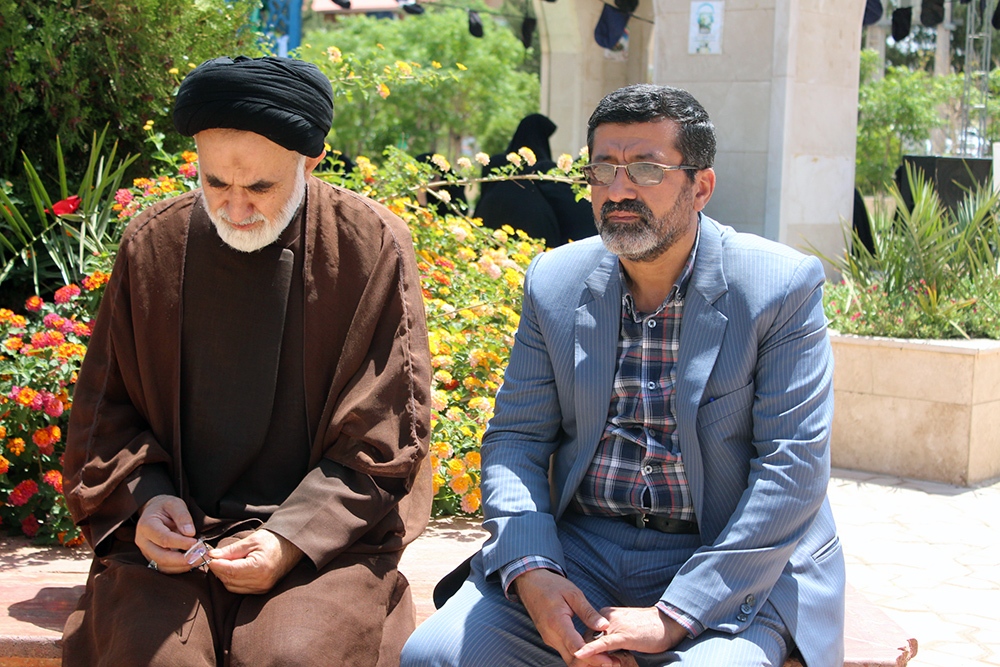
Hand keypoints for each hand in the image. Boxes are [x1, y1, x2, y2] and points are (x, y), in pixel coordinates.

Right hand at [135, 494, 197, 573]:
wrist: (154, 511)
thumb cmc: (165, 506)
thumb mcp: (175, 503)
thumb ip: (182, 516)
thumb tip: (189, 533)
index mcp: (146, 525)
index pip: (164, 539)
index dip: (181, 543)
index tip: (196, 543)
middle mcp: (143, 541)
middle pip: (161, 556)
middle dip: (182, 559)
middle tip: (200, 556)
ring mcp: (146, 551)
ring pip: (162, 565)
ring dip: (182, 566)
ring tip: (199, 559)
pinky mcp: (152, 558)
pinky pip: (164, 568)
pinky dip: (178, 568)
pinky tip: (191, 562)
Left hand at [207, 529, 303, 593]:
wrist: (292, 547)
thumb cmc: (273, 540)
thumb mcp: (251, 540)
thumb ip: (231, 550)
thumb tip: (213, 556)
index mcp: (259, 567)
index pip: (229, 571)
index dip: (216, 564)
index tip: (209, 557)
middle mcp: (261, 582)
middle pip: (229, 580)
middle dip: (219, 570)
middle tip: (214, 558)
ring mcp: (262, 588)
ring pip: (232, 587)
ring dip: (225, 576)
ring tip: (224, 563)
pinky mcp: (262, 591)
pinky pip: (240, 589)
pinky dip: (232, 581)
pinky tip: (233, 570)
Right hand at [513, 569, 608, 664]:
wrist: (530, 584)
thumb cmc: (551, 586)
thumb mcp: (573, 594)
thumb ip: (588, 612)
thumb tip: (605, 626)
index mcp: (557, 622)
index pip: (575, 647)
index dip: (592, 656)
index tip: (608, 659)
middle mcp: (551, 635)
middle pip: (572, 659)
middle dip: (592, 663)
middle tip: (612, 662)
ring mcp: (549, 639)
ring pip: (569, 658)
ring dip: (586, 661)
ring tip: (606, 658)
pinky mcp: (550, 639)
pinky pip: (565, 652)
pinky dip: (579, 655)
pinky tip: (592, 651)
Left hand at [572, 607, 686, 664]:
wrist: (668, 622)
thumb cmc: (648, 627)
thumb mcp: (624, 629)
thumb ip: (611, 636)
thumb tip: (603, 652)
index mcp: (606, 614)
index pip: (587, 632)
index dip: (586, 647)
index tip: (583, 659)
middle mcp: (607, 617)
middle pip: (587, 637)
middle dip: (586, 653)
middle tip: (584, 665)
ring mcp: (615, 626)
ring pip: (594, 642)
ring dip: (590, 656)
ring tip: (588, 665)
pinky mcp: (623, 635)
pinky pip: (603, 644)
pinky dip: (592, 649)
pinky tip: (581, 654)